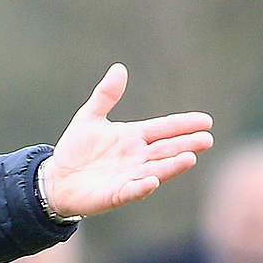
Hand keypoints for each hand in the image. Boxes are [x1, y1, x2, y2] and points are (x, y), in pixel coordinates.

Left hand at [39, 63, 212, 216]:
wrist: (56, 178)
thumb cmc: (76, 149)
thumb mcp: (89, 117)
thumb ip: (106, 95)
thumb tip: (119, 68)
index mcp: (134, 137)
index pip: (164, 128)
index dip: (184, 124)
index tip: (206, 121)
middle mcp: (137, 157)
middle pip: (166, 149)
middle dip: (186, 144)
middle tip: (206, 139)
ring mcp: (129, 176)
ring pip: (156, 169)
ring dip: (172, 165)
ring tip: (189, 158)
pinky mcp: (116, 194)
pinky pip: (132, 190)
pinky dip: (143, 186)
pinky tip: (152, 180)